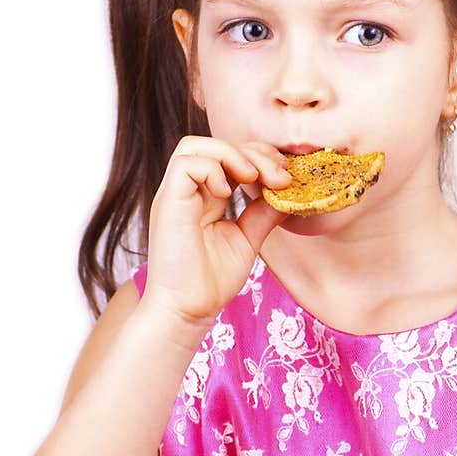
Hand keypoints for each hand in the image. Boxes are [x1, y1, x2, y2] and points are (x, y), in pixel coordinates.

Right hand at [140, 136, 292, 331]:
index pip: (230, 158)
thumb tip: (288, 192)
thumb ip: (264, 213)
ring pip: (195, 146)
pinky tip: (227, 193)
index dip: (260, 159)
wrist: (187, 310)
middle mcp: (189, 192)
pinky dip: (212, 168)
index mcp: (207, 198)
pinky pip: (186, 162)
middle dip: (254, 153)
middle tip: (279, 176)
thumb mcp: (248, 239)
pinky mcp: (168, 201)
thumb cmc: (211, 282)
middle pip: (217, 145)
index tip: (285, 179)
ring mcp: (176, 195)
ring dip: (232, 154)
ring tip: (253, 178)